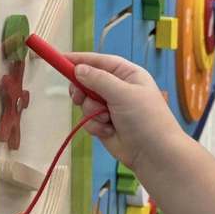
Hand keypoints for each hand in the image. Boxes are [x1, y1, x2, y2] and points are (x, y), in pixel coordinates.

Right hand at [64, 52, 182, 169]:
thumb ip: (98, 80)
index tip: (60, 59)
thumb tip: (78, 69)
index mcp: (127, 74)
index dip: (80, 60)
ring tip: (106, 119)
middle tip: (79, 97)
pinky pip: (88, 119)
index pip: (99, 61)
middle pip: (88, 81)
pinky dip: (95, 125)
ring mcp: (110, 107)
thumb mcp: (123, 94)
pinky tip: (109, 131)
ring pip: (85, 102)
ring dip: (92, 112)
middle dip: (82, 90)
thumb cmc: (145, 119)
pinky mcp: (104, 124)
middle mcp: (118, 88)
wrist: (154, 154)